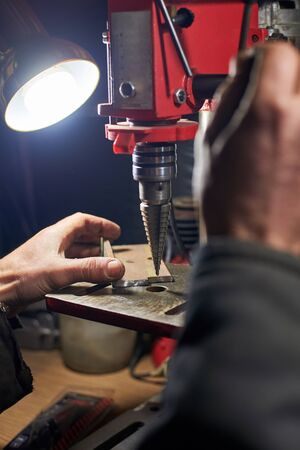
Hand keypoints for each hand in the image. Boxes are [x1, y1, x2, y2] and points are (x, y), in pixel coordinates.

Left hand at [0, 213, 124, 314]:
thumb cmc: (19, 276)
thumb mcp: (60, 271)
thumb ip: (89, 268)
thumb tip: (115, 266)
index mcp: (55, 236)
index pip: (83, 222)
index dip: (101, 225)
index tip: (115, 232)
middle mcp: (52, 245)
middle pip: (79, 236)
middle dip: (97, 241)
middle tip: (112, 249)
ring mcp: (47, 258)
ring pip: (73, 252)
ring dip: (89, 255)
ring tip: (102, 263)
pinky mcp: (44, 273)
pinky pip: (67, 266)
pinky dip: (80, 269)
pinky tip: (85, 278)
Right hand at [198, 42, 299, 254]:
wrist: (257, 246)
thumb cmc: (231, 209)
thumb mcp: (209, 147)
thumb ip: (226, 101)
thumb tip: (239, 78)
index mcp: (268, 112)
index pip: (276, 53)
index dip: (260, 60)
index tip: (254, 72)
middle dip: (283, 80)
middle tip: (267, 101)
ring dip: (294, 106)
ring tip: (278, 130)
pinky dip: (298, 130)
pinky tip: (288, 149)